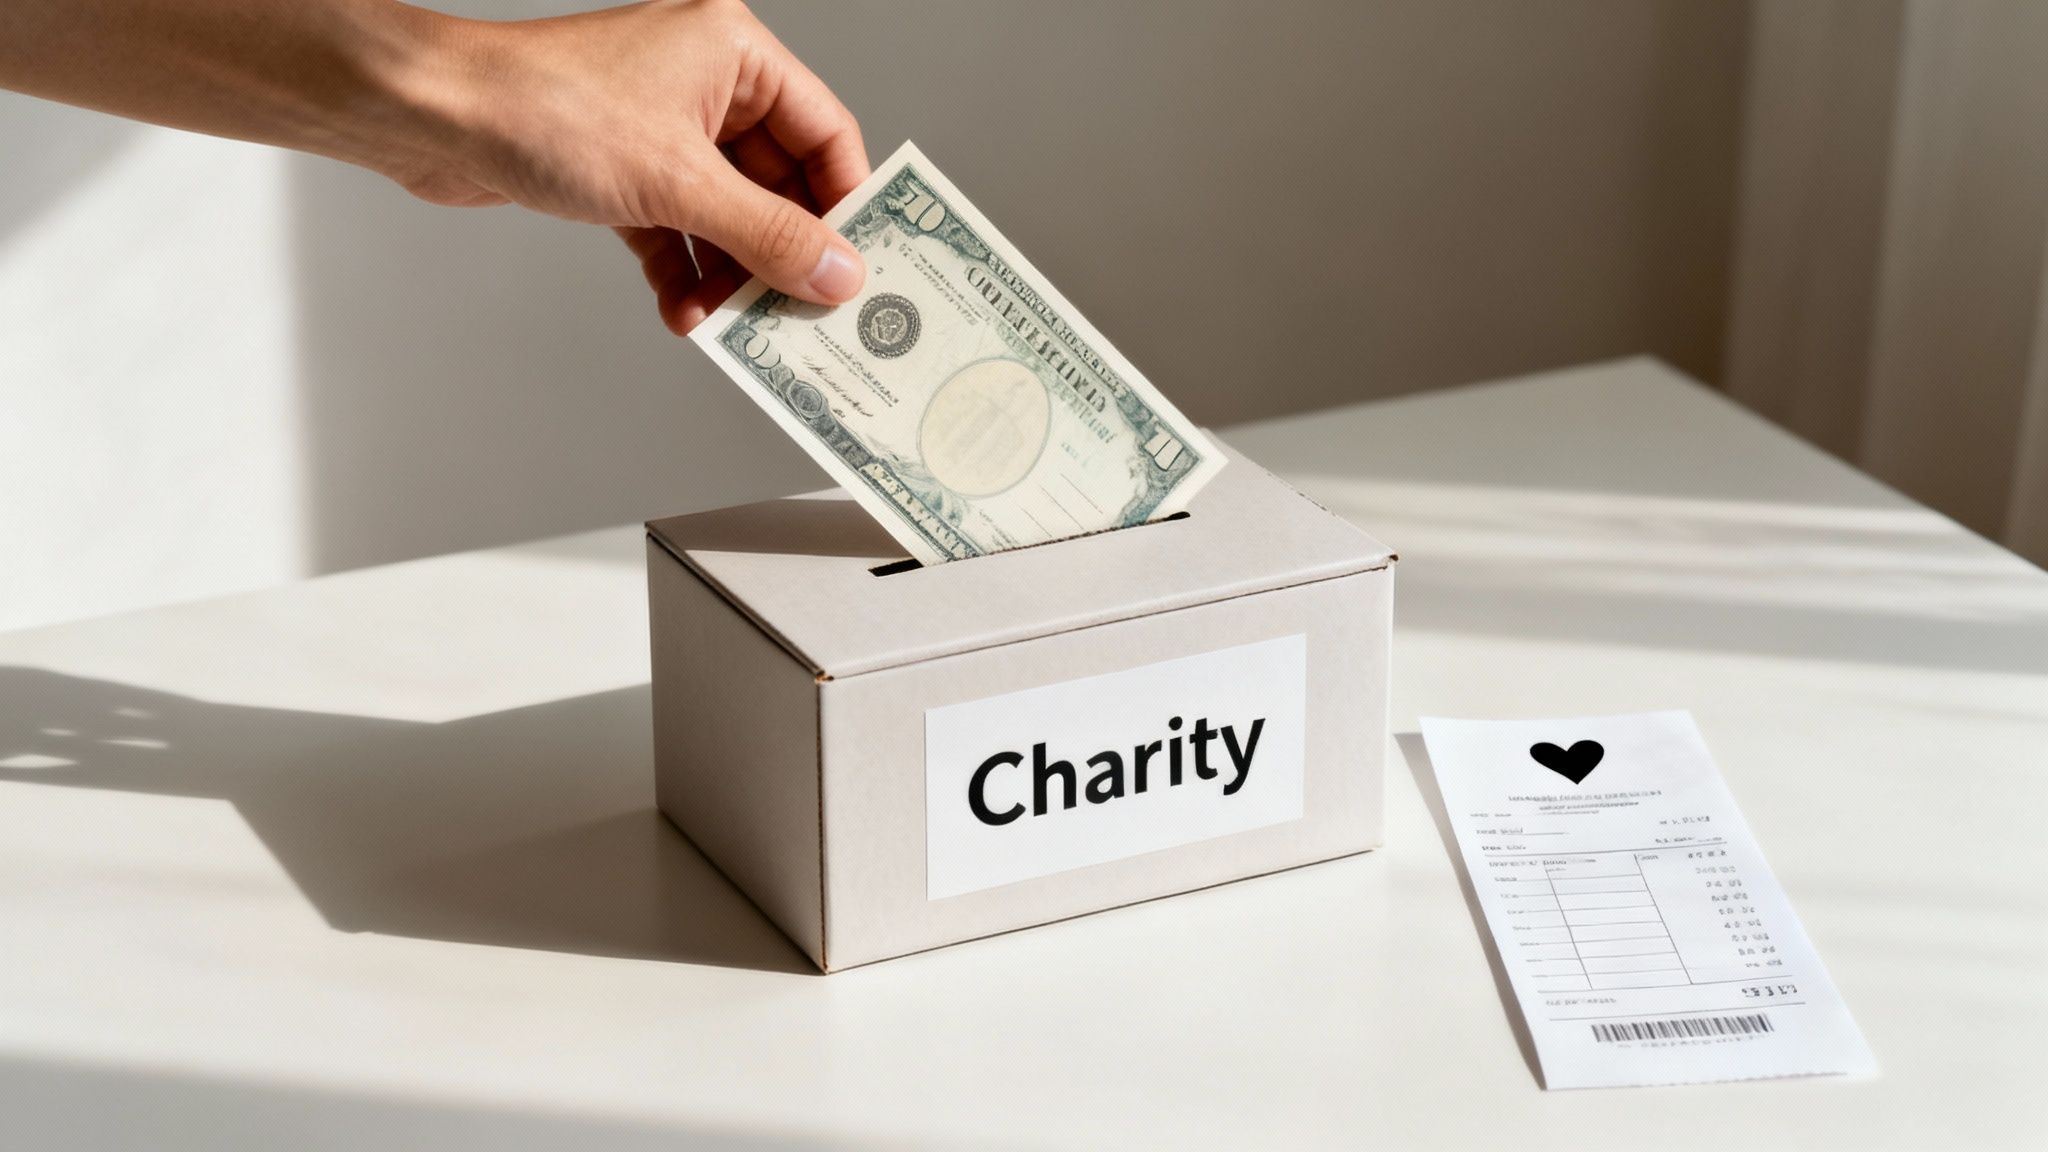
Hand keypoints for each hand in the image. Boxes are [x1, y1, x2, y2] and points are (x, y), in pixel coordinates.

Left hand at [390, 0, 869, 334]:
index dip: (845, 204)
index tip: (857, 267)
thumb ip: (768, 234)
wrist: (432, 115)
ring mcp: (663, 126)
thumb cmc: (541, 106)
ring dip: (730, 273)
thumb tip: (836, 275)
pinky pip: (679, 227)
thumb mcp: (678, 182)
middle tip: (801, 311)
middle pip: (778, 182)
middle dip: (781, 253)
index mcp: (734, 52)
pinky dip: (684, 269)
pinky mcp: (625, 167)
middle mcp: (705, 82)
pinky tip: (684, 311)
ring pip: (727, 213)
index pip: (825, 132)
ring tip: (733, 320)